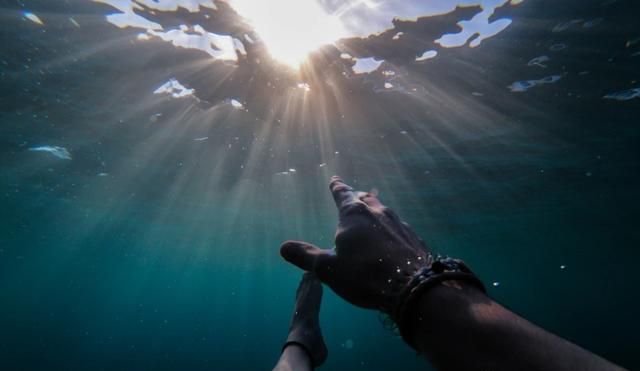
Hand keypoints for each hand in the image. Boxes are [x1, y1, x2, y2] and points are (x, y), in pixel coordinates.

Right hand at [280, 176, 432, 314]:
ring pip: (383, 211)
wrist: (411, 286)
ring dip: (374, 211)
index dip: (337, 187)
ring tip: (371, 216)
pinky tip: (390, 240)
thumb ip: (306, 256)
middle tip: (352, 197)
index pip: (342, 194)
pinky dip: (389, 229)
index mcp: (354, 214)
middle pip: (365, 198)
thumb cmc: (364, 275)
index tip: (334, 179)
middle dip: (356, 197)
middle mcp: (377, 212)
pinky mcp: (413, 237)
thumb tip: (283, 247)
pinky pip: (397, 227)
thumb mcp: (328, 269)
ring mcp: (399, 223)